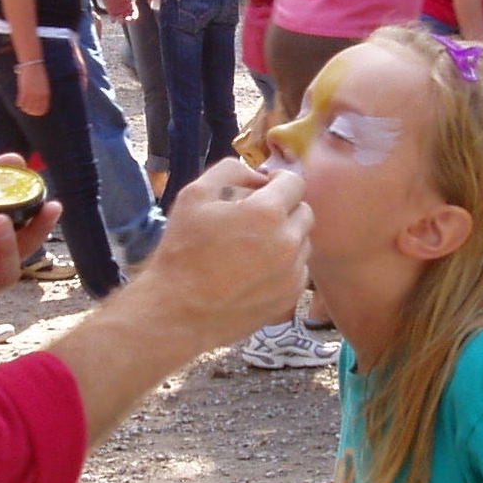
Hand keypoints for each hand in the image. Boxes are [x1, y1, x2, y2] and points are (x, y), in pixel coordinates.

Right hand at [15, 63, 50, 116]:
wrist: (32, 64)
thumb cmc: (38, 73)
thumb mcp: (43, 84)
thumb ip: (43, 93)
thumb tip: (40, 101)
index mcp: (46, 94)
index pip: (43, 108)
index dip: (40, 112)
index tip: (37, 113)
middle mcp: (39, 95)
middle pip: (35, 109)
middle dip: (32, 112)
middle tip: (29, 112)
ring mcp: (31, 93)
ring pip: (27, 107)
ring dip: (25, 109)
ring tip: (23, 109)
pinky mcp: (24, 91)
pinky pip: (21, 101)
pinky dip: (20, 104)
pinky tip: (18, 105)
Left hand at [100, 0, 135, 21]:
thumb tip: (133, 1)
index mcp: (131, 5)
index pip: (135, 13)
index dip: (135, 16)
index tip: (133, 17)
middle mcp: (125, 9)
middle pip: (129, 19)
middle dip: (129, 20)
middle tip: (127, 19)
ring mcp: (118, 11)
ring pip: (121, 21)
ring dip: (121, 21)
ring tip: (119, 18)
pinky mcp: (111, 12)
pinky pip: (113, 19)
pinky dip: (114, 20)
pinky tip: (113, 18)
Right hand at [144, 159, 310, 348]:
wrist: (178, 310)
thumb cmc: (182, 250)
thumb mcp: (194, 195)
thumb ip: (230, 171)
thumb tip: (257, 176)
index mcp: (267, 213)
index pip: (295, 182)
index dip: (277, 181)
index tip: (261, 189)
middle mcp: (288, 242)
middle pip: (304, 212)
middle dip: (284, 209)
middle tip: (253, 219)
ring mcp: (293, 272)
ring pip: (303, 241)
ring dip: (285, 237)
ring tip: (252, 247)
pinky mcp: (291, 296)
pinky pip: (299, 269)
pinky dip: (284, 265)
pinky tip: (254, 271)